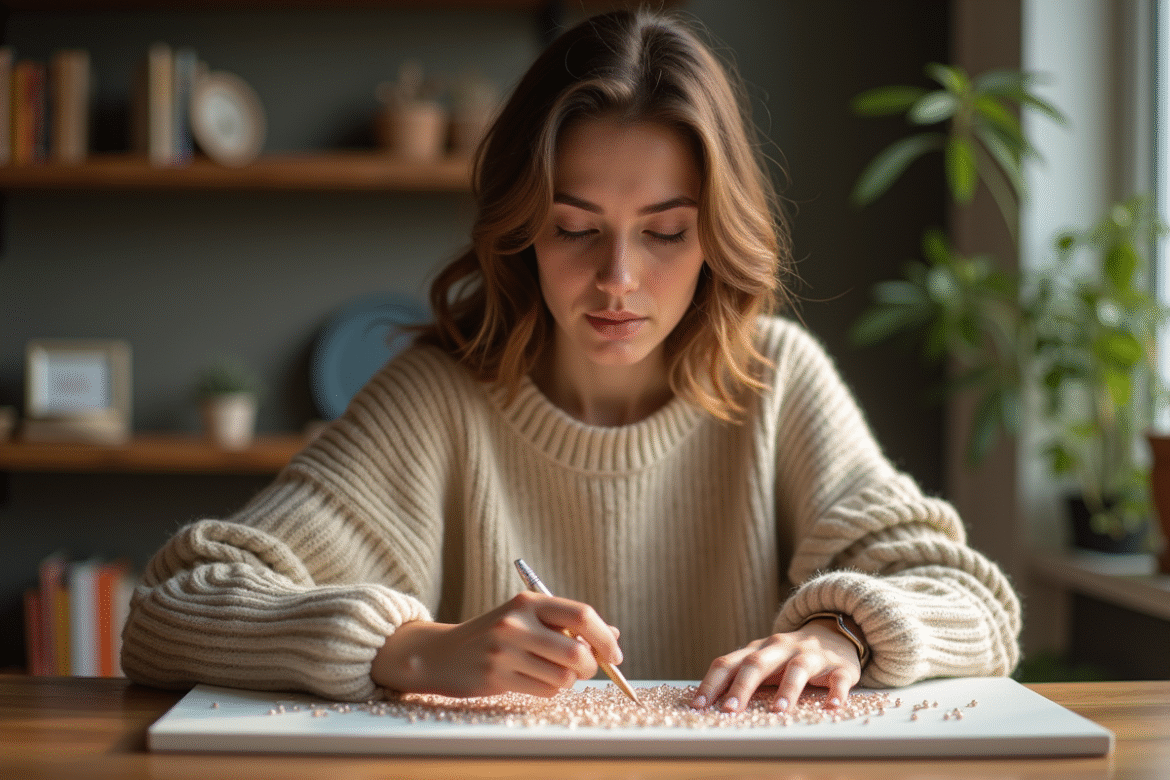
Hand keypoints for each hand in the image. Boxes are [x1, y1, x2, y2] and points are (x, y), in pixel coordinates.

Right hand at [371, 590, 622, 697]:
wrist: (443, 653)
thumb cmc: (495, 636)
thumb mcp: (528, 619)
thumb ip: (568, 625)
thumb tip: (613, 635)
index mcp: (529, 602)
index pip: (582, 615)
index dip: (605, 637)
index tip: (615, 654)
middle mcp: (517, 622)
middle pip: (577, 651)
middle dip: (590, 666)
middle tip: (586, 669)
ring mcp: (505, 649)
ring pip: (564, 676)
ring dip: (567, 680)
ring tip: (549, 672)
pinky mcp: (496, 675)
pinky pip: (545, 690)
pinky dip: (549, 689)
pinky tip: (532, 680)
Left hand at [691, 617, 863, 712]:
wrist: (833, 632)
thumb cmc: (788, 656)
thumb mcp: (762, 661)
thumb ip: (739, 676)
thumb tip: (707, 704)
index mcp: (757, 649)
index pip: (728, 663)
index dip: (712, 683)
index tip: (698, 706)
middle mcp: (781, 648)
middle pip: (757, 663)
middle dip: (741, 687)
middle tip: (730, 710)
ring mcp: (810, 655)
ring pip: (797, 668)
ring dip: (787, 689)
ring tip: (779, 710)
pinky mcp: (838, 666)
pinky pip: (837, 679)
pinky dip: (835, 693)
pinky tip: (832, 707)